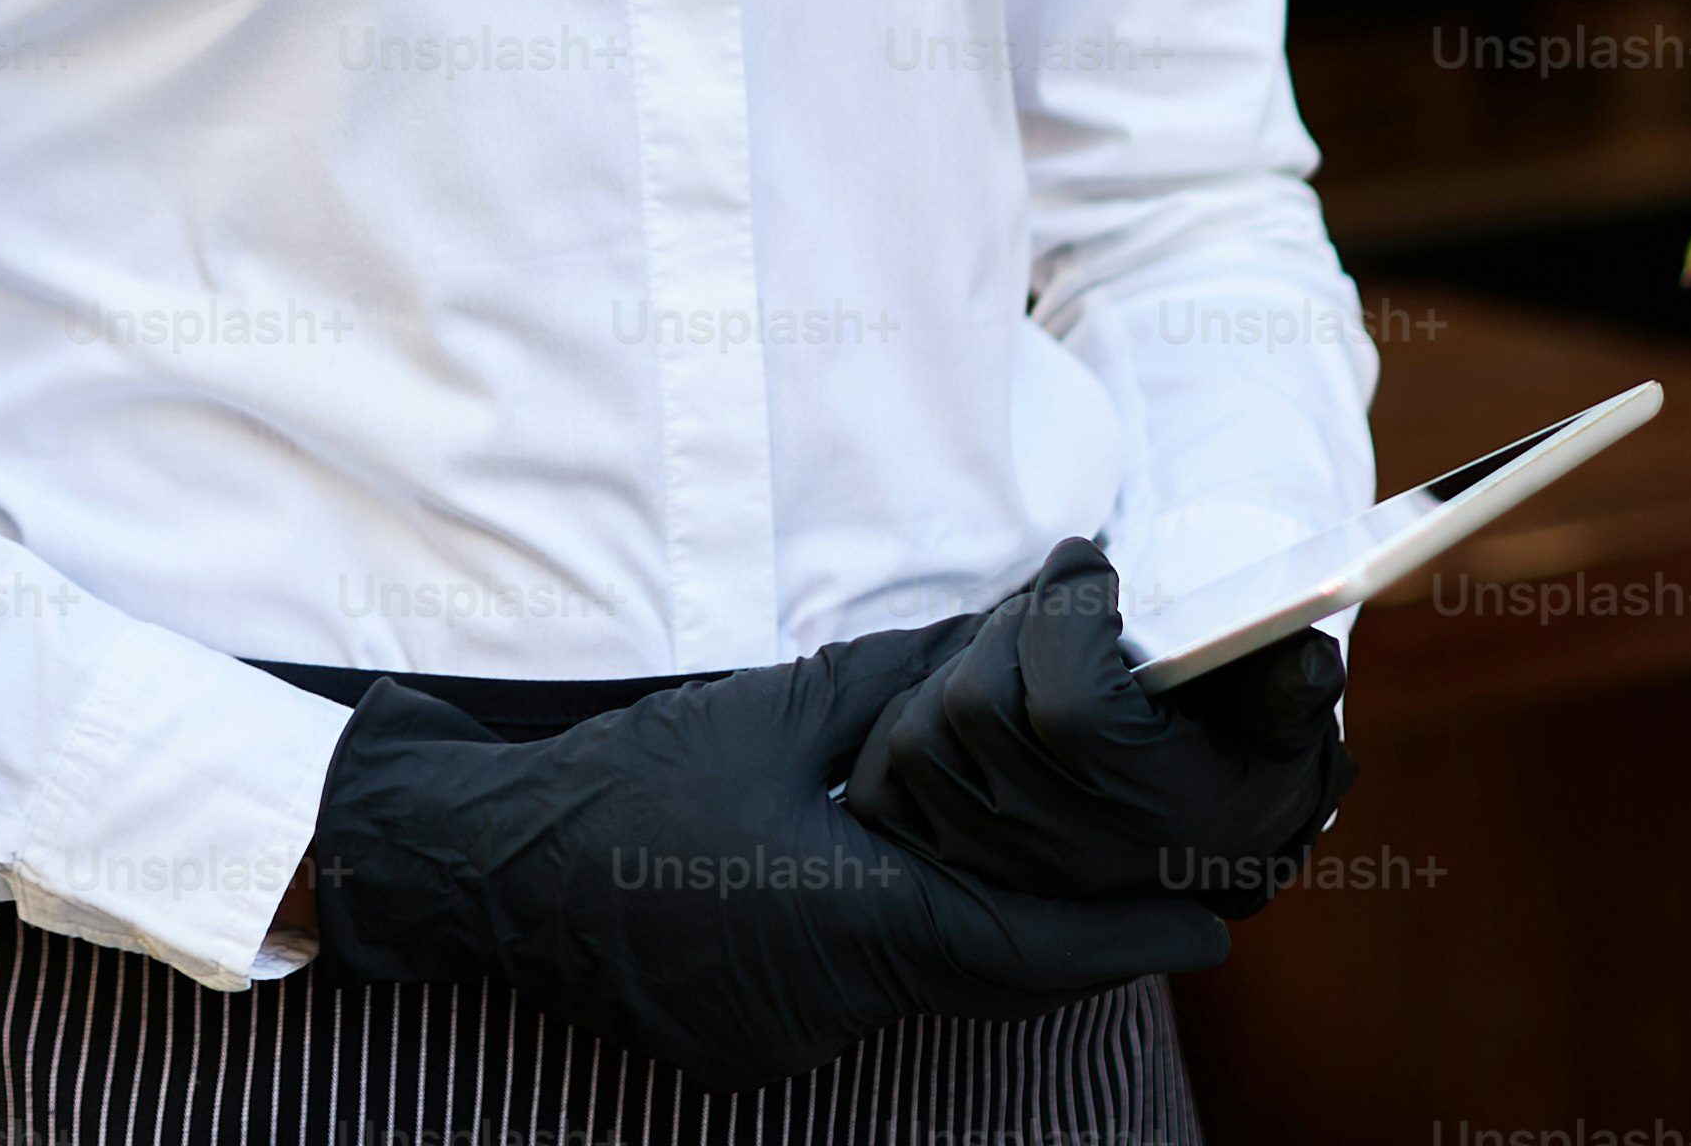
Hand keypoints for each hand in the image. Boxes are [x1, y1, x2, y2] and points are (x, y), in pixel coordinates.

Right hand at [304, 627, 1233, 1088]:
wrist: (482, 865)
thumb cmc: (620, 783)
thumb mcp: (765, 712)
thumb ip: (891, 688)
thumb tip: (991, 643)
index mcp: (845, 919)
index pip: (1020, 949)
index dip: (1122, 937)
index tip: (1208, 925)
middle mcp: (829, 999)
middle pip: (981, 977)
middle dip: (1060, 934)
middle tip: (1134, 885)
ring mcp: (784, 1037)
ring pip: (918, 990)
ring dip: (960, 935)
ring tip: (999, 866)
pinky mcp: (746, 1046)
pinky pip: (851, 1002)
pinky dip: (884, 952)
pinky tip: (871, 891)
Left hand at [842, 536, 1353, 916]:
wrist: (1194, 843)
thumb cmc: (1240, 759)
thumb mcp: (1283, 726)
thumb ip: (1289, 687)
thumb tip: (1303, 652)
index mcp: (1155, 809)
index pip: (1071, 705)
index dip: (1069, 616)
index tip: (1090, 569)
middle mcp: (1072, 850)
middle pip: (982, 704)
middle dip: (1012, 630)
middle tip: (1053, 607)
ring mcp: (1001, 866)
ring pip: (928, 730)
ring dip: (963, 668)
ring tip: (1021, 652)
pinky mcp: (947, 864)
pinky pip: (889, 773)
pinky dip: (917, 714)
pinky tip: (979, 693)